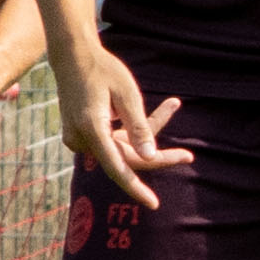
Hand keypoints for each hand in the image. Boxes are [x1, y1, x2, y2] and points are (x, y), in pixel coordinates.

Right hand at [55, 44, 191, 209]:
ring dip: (145, 134)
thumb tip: (150, 156)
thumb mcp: (127, 95)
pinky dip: (131, 130)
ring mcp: (78, 137)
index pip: (118, 168)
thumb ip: (139, 128)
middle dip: (155, 155)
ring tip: (172, 105)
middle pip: (125, 158)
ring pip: (120, 148)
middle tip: (188, 156)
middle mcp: (81, 139)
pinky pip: (111, 140)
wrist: (71, 55)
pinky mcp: (81, 133)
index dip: (137, 188)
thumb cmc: (103, 70)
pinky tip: (157, 109)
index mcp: (92, 129)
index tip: (154, 204)